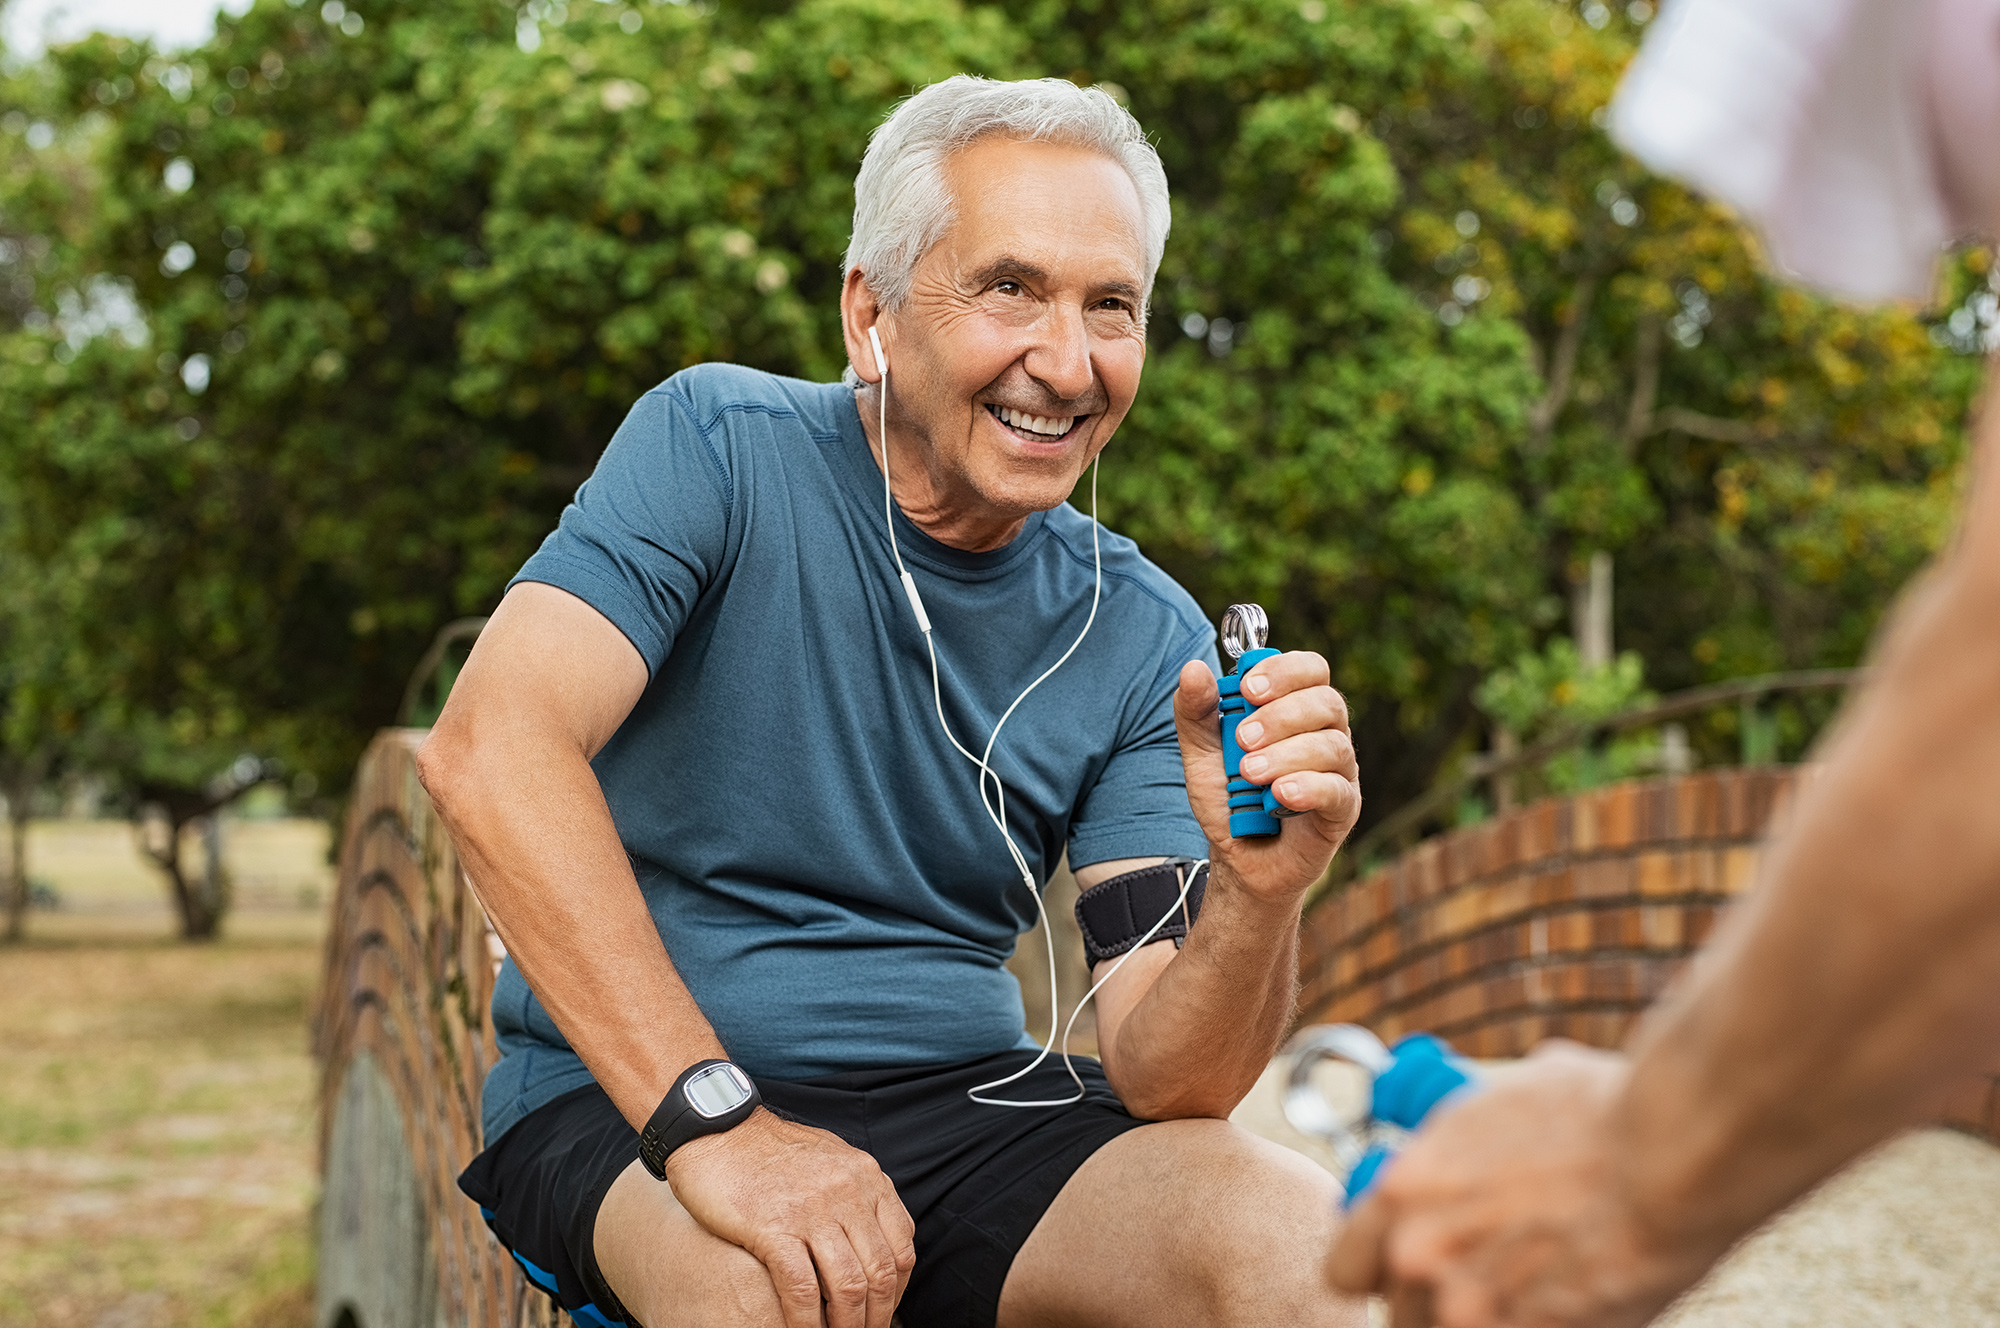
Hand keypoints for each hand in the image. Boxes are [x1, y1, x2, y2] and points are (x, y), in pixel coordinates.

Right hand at [664, 1108, 915, 1327]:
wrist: (714, 1127)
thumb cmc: (766, 1147)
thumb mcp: (829, 1155)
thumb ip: (855, 1189)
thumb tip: (873, 1226)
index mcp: (866, 1176)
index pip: (902, 1246)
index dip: (897, 1289)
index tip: (883, 1309)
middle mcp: (848, 1192)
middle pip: (880, 1273)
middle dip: (876, 1316)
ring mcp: (812, 1210)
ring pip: (848, 1286)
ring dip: (845, 1325)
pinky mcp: (773, 1228)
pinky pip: (802, 1288)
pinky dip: (805, 1321)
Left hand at [1173, 652, 1360, 903]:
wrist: (1237, 858)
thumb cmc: (1229, 798)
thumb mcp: (1201, 753)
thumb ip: (1196, 712)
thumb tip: (1193, 669)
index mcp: (1298, 709)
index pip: (1311, 669)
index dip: (1284, 671)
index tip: (1247, 689)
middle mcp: (1326, 734)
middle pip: (1326, 702)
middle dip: (1280, 716)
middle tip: (1242, 740)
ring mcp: (1339, 772)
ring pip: (1332, 746)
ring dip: (1286, 755)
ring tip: (1249, 774)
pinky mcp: (1343, 810)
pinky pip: (1337, 790)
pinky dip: (1307, 788)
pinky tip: (1279, 794)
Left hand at [1326, 1044, 1715, 1327]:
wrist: (1675, 1153)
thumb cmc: (1599, 1110)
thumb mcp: (1505, 1101)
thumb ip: (1465, 1141)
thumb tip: (1474, 1130)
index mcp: (1403, 1191)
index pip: (1346, 1269)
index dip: (1378, 1269)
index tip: (1408, 1263)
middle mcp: (1423, 1256)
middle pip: (1402, 1315)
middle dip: (1439, 1299)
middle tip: (1490, 1276)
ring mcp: (1476, 1311)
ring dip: (1486, 1319)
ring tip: (1535, 1288)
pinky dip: (1539, 1326)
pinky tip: (1568, 1307)